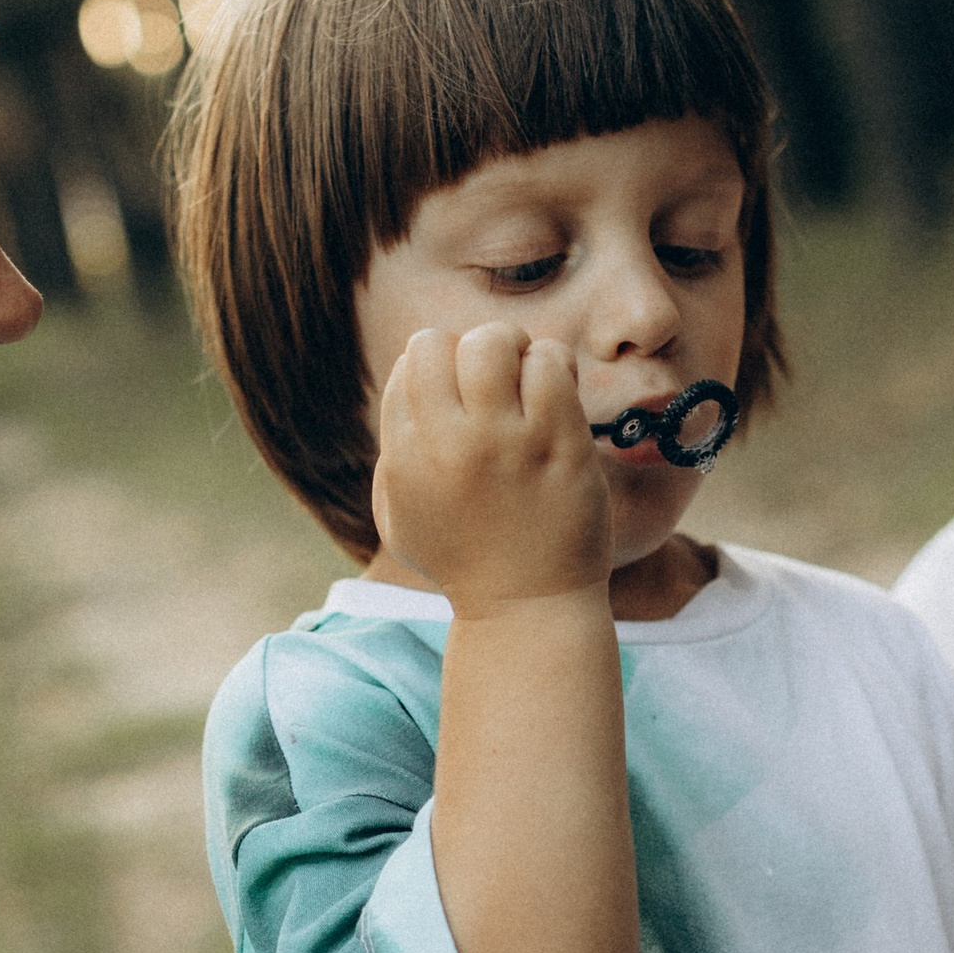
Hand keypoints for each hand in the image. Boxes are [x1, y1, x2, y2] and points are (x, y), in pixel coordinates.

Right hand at [371, 322, 613, 614]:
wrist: (525, 610)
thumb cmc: (463, 561)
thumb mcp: (398, 516)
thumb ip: (392, 451)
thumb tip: (408, 382)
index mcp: (406, 455)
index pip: (411, 361)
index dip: (439, 368)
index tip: (462, 400)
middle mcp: (449, 444)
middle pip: (442, 342)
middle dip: (469, 350)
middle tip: (497, 382)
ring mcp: (507, 442)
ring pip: (496, 342)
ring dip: (514, 351)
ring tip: (529, 384)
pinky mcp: (561, 445)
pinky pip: (550, 363)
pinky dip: (554, 365)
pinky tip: (558, 397)